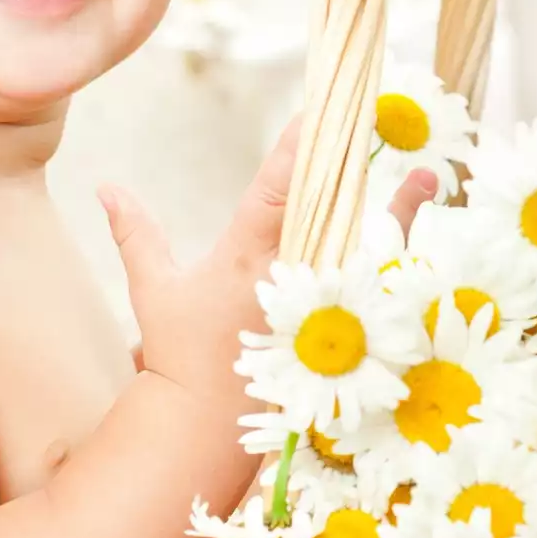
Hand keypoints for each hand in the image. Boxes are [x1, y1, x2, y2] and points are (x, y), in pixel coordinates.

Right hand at [102, 116, 437, 401]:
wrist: (204, 426)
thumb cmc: (179, 354)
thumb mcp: (154, 291)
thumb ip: (136, 234)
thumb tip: (106, 185)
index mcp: (242, 256)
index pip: (275, 189)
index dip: (296, 149)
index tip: (316, 111)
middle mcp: (286, 275)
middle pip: (329, 210)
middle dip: (352, 166)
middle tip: (379, 119)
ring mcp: (316, 306)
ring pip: (364, 248)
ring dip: (397, 212)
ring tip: (430, 176)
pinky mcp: (336, 334)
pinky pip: (377, 291)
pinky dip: (400, 262)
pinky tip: (425, 244)